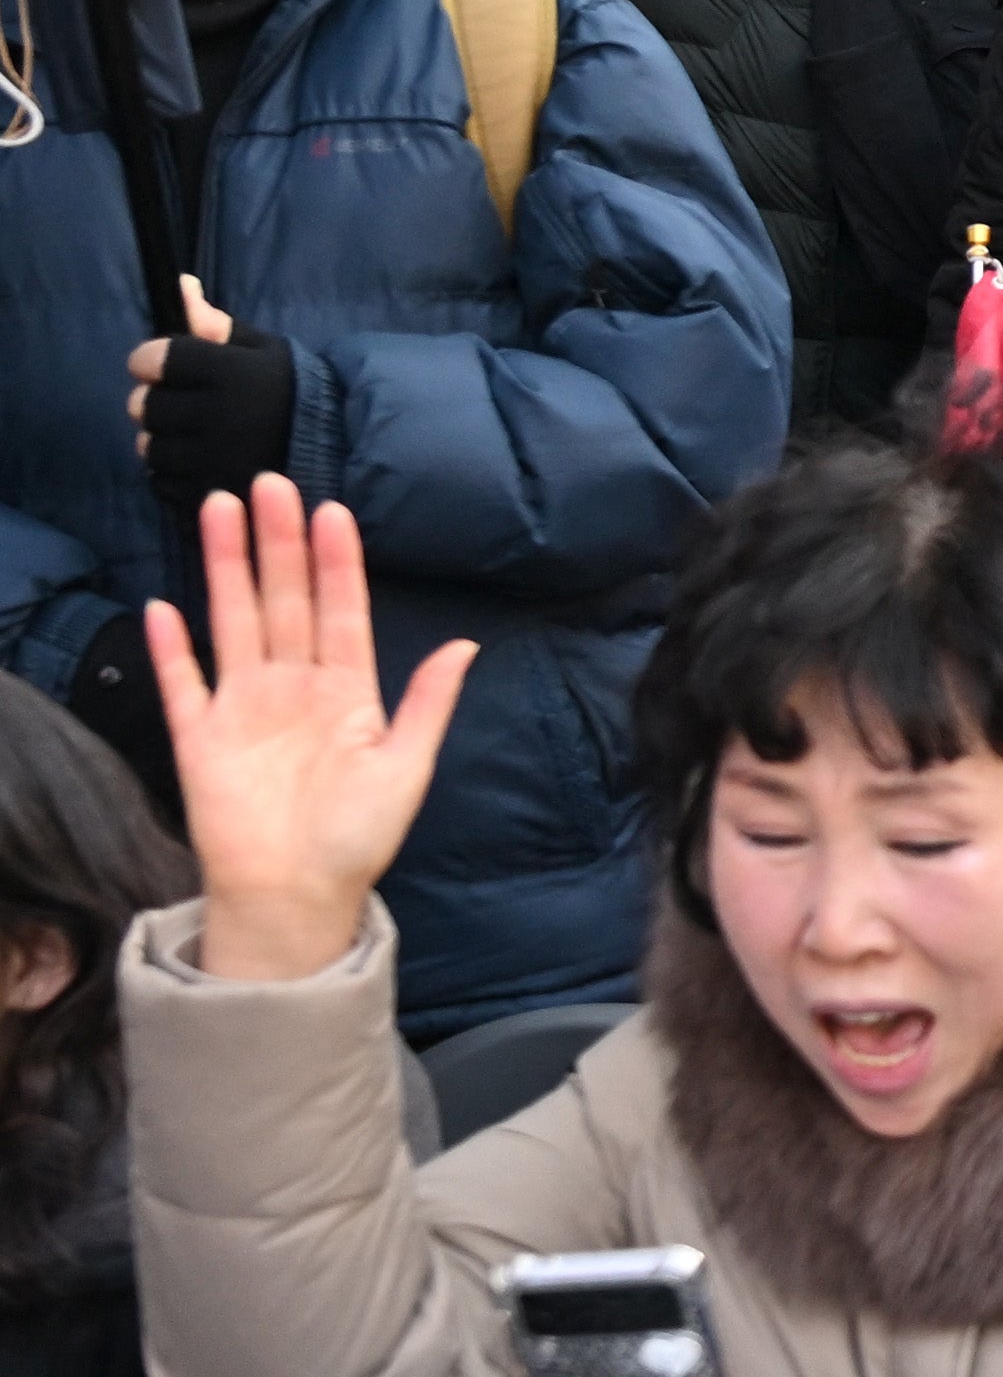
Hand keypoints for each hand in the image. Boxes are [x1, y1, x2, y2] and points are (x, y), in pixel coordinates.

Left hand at [127, 279, 294, 503]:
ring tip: (193, 438)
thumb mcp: (263, 349)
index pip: (151, 360)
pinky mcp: (212, 494)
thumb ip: (215, 324)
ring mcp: (212, 460)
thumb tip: (180, 285)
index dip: (152, 362)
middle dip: (157, 403)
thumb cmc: (295, 392)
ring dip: (164, 440)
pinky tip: (199, 463)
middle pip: (143, 406)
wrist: (340, 450)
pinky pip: (162, 483)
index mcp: (228, 372)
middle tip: (184, 405)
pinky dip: (173, 474)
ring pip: (150, 448)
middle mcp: (215, 416)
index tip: (168, 368)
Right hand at [147, 478, 474, 986]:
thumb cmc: (358, 838)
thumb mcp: (407, 767)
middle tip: (268, 481)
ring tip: (218, 510)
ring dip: (224, 568)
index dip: (336, 560)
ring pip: (233, 621)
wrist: (297, 896)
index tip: (330, 508)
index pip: (341, 610)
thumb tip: (466, 644)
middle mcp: (293, 688)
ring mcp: (243, 708)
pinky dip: (172, 648)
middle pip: (284, 599)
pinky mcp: (199, 738)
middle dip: (276, 542)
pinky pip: (181, 682)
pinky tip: (163, 606)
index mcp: (348, 691)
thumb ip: (427, 702)